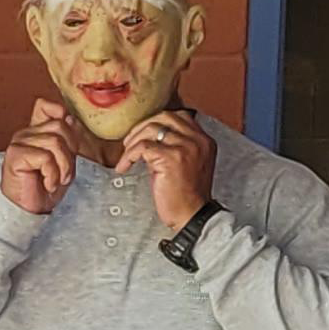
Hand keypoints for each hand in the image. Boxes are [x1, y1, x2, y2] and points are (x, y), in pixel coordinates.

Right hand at [1, 101, 77, 216]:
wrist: (28, 210)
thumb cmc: (44, 186)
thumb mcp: (64, 160)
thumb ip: (67, 139)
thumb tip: (71, 119)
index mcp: (36, 132)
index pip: (45, 106)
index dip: (61, 114)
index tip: (69, 142)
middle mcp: (25, 134)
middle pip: (59, 125)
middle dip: (70, 151)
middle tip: (65, 171)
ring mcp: (19, 143)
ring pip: (55, 142)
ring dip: (63, 166)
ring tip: (57, 179)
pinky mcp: (16, 156)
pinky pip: (45, 157)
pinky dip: (52, 174)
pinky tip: (47, 184)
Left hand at [120, 111, 217, 231]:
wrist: (192, 214)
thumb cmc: (185, 194)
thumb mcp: (186, 163)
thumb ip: (175, 146)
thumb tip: (148, 137)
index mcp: (203, 140)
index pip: (179, 115)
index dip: (156, 121)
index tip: (142, 134)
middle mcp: (197, 140)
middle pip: (164, 116)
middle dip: (142, 127)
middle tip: (129, 142)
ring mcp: (185, 147)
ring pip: (151, 129)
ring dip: (133, 141)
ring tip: (127, 156)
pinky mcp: (171, 158)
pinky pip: (143, 147)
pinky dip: (129, 156)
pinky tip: (124, 167)